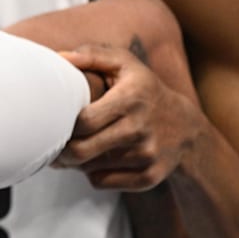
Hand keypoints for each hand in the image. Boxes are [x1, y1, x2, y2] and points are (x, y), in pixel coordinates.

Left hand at [54, 44, 203, 190]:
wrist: (185, 125)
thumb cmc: (143, 89)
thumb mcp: (124, 63)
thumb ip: (91, 55)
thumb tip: (60, 57)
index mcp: (130, 98)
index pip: (83, 121)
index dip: (62, 125)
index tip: (54, 122)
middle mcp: (140, 128)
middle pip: (82, 151)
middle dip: (61, 151)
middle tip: (53, 145)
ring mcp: (147, 155)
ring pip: (89, 168)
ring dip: (76, 162)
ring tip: (75, 148)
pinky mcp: (150, 176)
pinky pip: (102, 182)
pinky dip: (92, 174)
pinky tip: (96, 160)